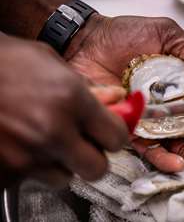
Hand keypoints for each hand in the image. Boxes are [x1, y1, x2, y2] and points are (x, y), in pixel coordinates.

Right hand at [0, 35, 127, 187]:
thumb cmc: (7, 60)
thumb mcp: (53, 63)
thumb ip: (90, 87)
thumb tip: (118, 98)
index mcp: (72, 100)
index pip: (116, 137)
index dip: (116, 135)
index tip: (110, 131)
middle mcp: (53, 132)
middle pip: (97, 168)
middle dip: (96, 156)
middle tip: (86, 142)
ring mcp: (28, 155)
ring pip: (66, 177)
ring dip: (66, 162)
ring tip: (51, 140)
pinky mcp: (6, 170)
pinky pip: (36, 178)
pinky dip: (38, 165)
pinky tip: (29, 144)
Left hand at [66, 14, 183, 171]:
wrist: (88, 42)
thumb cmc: (126, 34)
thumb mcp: (166, 33)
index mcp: (183, 86)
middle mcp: (170, 107)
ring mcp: (151, 120)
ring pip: (177, 146)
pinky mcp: (130, 128)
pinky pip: (148, 149)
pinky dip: (162, 158)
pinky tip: (175, 163)